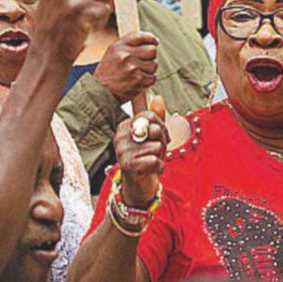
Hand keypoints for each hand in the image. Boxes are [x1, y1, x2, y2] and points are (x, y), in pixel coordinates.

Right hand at [94, 32, 158, 103]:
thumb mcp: (113, 52)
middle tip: (142, 63)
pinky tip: (137, 82)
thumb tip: (155, 41)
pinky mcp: (137, 81)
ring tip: (137, 73)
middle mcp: (125, 56)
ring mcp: (132, 68)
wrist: (99, 92)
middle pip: (152, 50)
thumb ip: (130, 43)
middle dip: (150, 57)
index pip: (142, 36)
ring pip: (154, 65)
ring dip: (149, 70)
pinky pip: (152, 78)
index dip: (151, 39)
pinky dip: (147, 81)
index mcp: (119, 46)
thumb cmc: (109, 71)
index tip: (155, 42)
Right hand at [113, 94, 166, 208]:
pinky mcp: (128, 166)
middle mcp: (120, 137)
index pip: (150, 115)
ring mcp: (122, 152)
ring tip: (152, 160)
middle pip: (154, 129)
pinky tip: (152, 170)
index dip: (161, 125)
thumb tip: (158, 98)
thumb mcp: (152, 135)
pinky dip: (159, 167)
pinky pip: (155, 160)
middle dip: (163, 140)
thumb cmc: (145, 156)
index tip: (160, 136)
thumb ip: (155, 117)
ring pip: (157, 146)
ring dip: (160, 155)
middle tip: (158, 150)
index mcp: (124, 127)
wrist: (138, 183)